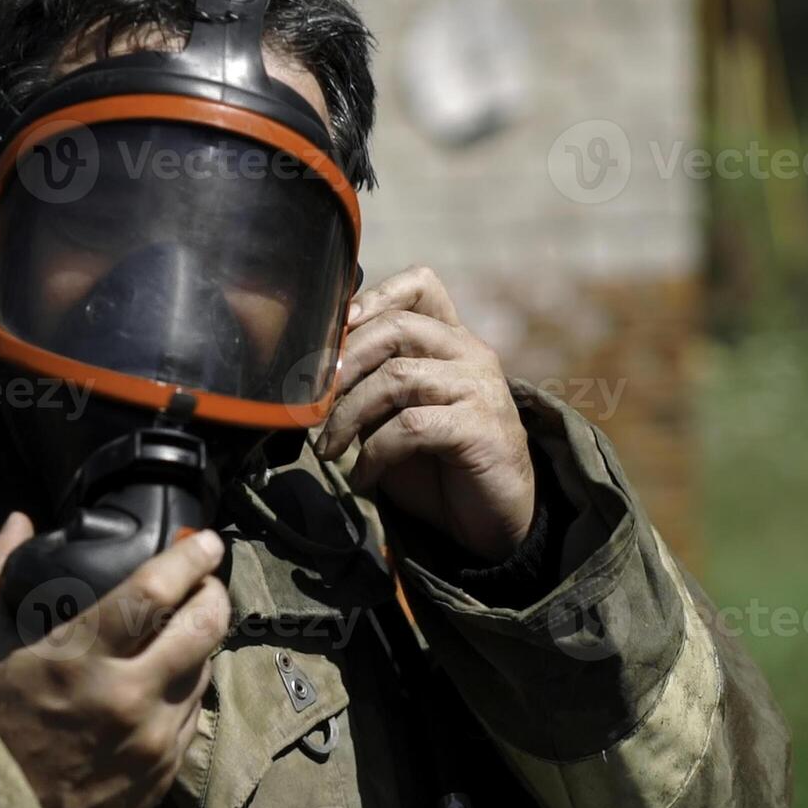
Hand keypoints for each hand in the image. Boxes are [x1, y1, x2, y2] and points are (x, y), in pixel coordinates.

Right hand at [0, 513, 230, 807]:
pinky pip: (193, 713)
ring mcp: (155, 738)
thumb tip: (17, 522)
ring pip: (205, 669)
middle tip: (208, 578)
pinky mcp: (166, 770)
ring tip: (188, 624)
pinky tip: (170, 677)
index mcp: (82, 660)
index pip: (155, 592)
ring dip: (202, 641)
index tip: (205, 540)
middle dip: (214, 592)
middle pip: (204, 627)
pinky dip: (187, 687)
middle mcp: (129, 698)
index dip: (190, 558)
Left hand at [315, 265, 534, 562]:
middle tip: (314, 403)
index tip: (337, 329)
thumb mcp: (396, 417)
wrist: (493, 521)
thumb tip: (315, 375)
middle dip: (344, 363)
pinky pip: (411, 426)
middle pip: (397, 327)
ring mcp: (480, 388)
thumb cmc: (439, 466)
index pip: (421, 285)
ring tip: (328, 448)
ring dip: (348, 415)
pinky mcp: (482, 428)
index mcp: (451, 341)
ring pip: (397, 376)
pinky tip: (363, 476)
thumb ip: (371, 387)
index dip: (374, 296)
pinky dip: (374, 453)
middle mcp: (470, 353)